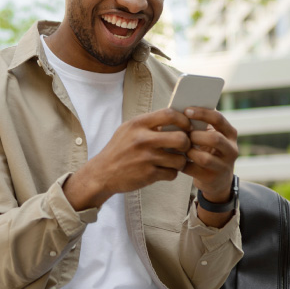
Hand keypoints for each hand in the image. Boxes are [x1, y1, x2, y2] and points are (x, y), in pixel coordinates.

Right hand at [63, 109, 192, 210]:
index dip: (183, 120)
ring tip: (173, 161)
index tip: (185, 127)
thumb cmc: (118, 150)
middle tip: (183, 147)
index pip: (169, 114)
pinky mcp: (148, 175)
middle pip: (181, 138)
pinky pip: (172, 173)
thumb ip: (148, 123)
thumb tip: (174, 118)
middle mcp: (142, 139)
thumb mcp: (128, 130)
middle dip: (187, 143)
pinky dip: (170, 173)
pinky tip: (163, 171)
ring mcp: (146, 158)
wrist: (102, 173)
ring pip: (180, 159)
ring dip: (180, 162)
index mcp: (138, 124)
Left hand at [181, 107, 238, 226]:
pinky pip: (193, 170)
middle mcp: (231, 149)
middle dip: (195, 136)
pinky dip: (182, 163)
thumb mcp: (209, 136)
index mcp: (230, 133)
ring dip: (188, 152)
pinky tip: (176, 159)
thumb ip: (200, 124)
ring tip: (181, 149)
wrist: (217, 180)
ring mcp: (224, 166)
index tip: (186, 110)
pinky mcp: (212, 178)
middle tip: (184, 135)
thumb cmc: (207, 150)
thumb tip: (177, 109)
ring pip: (204, 157)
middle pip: (214, 138)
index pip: (218, 118)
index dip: (201, 113)